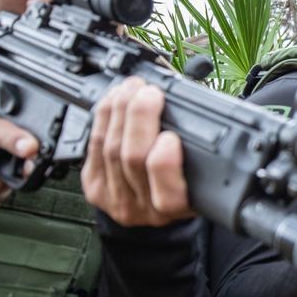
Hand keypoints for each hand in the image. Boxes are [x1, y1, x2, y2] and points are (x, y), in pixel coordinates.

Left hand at [82, 77, 192, 225]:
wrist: (152, 199)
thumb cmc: (184, 176)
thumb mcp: (202, 170)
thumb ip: (199, 149)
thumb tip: (188, 107)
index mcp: (180, 208)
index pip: (168, 195)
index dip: (165, 164)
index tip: (170, 137)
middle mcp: (146, 209)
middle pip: (133, 160)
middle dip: (139, 118)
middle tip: (150, 93)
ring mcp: (116, 199)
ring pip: (110, 148)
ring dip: (120, 110)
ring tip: (133, 88)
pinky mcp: (94, 186)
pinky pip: (94, 146)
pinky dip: (104, 116)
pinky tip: (115, 100)